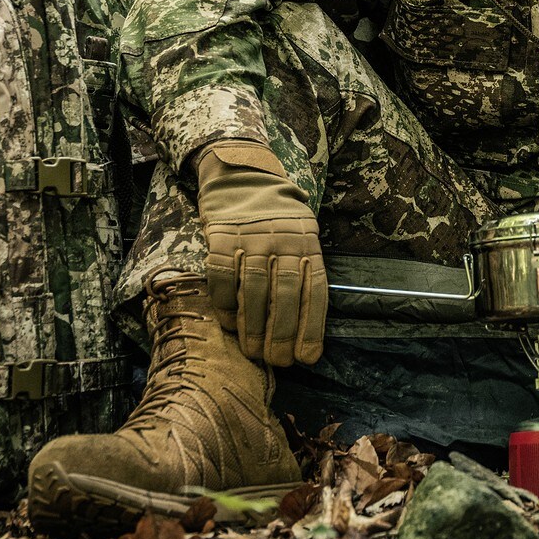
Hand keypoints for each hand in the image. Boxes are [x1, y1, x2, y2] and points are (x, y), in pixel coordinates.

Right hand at [194, 141, 326, 365]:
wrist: (245, 176)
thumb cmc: (279, 219)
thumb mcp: (303, 236)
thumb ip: (303, 271)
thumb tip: (303, 327)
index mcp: (309, 243)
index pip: (315, 290)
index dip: (312, 327)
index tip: (308, 357)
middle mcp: (283, 240)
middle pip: (286, 293)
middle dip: (282, 334)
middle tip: (277, 361)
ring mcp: (252, 237)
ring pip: (255, 289)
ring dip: (254, 326)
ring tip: (253, 352)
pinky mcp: (222, 235)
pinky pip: (223, 276)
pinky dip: (226, 303)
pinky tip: (229, 324)